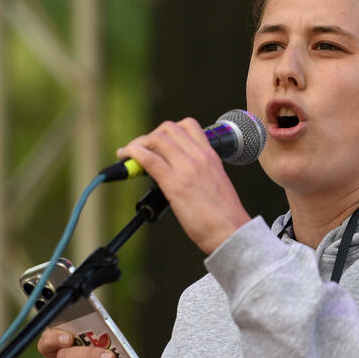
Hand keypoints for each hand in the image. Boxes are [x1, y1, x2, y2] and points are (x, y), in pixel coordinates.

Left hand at [117, 118, 250, 253]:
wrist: (231, 232)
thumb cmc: (225, 216)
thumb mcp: (216, 183)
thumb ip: (200, 173)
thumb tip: (179, 174)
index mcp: (211, 156)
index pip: (188, 125)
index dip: (168, 131)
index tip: (158, 142)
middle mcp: (199, 157)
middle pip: (168, 128)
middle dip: (150, 136)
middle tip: (141, 150)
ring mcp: (187, 168)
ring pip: (156, 139)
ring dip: (137, 144)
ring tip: (129, 155)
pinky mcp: (175, 184)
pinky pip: (148, 159)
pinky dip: (133, 154)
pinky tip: (127, 158)